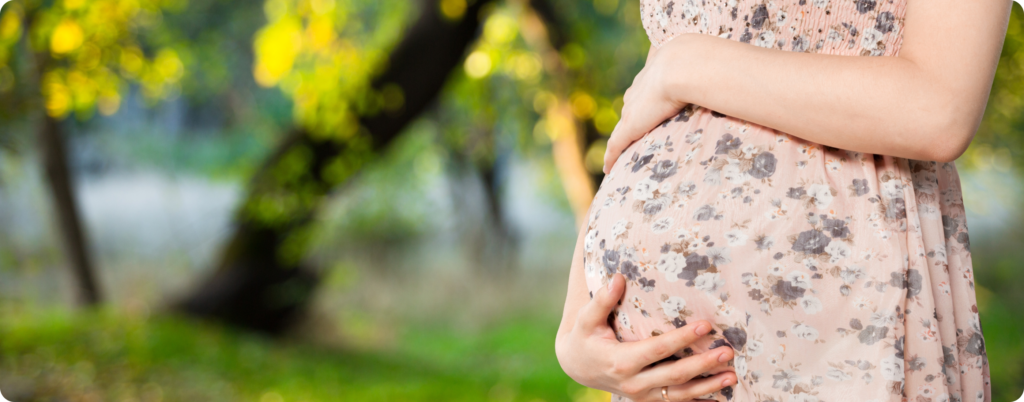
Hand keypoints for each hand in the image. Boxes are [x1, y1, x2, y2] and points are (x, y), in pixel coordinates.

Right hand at [555, 273, 737, 401]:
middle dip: (703, 364)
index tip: (705, 326)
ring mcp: (642, 395)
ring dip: (708, 386)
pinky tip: (722, 396)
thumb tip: (618, 278)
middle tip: (727, 352)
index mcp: (621, 362)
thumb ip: (602, 300)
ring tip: (732, 376)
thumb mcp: (586, 319)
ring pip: (680, 394)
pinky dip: (699, 401)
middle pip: (675, 375)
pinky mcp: (648, 400)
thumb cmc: (585, 337)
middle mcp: (633, 383)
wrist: (578, 366)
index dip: (682, 339)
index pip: (657, 350)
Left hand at [602, 34, 702, 173]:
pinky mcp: (629, 126)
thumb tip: (735, 75)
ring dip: (621, 140)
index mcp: (652, 77)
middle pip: (630, 109)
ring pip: (621, 128)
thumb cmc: (699, 64)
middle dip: (632, 119)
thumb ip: (711, 74)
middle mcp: (637, 92)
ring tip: (621, 153)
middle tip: (635, 133)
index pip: (643, 92)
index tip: (646, 109)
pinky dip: (611, 157)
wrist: (684, 65)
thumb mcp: (702, 66)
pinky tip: (608, 169)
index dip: (644, 102)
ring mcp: (632, 110)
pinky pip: (615, 145)